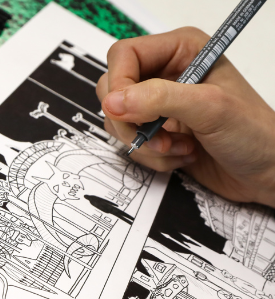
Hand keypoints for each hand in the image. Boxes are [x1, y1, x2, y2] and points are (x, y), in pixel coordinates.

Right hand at [97, 27, 274, 206]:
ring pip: (119, 122)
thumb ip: (159, 99)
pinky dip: (153, 157)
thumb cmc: (255, 133)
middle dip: (132, 122)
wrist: (266, 172)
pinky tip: (182, 154)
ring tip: (178, 146)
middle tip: (157, 134)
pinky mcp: (157, 133)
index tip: (127, 112)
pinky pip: (131, 145)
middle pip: (114, 91)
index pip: (125, 56)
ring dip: (146, 144)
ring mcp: (160, 106)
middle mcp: (167, 75)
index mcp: (181, 51)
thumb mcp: (209, 108)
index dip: (119, 85)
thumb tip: (114, 101)